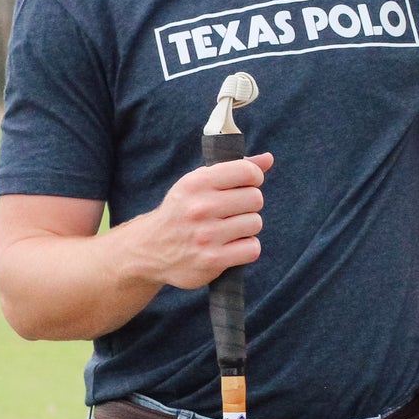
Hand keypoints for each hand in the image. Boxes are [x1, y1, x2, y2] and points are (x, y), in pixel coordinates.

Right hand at [128, 154, 273, 290]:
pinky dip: (246, 248)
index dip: (254, 178)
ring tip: (228, 229)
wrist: (150, 248)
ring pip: (255, 223)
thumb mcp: (198, 183)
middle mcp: (200, 207)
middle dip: (249, 205)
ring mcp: (206, 235)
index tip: (245, 185)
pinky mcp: (212, 260)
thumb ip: (235, 169)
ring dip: (247, 227)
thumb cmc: (182, 210)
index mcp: (197, 183)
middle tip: (233, 211)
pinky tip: (231, 246)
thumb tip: (268, 159)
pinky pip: (252, 248)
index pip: (247, 172)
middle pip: (255, 198)